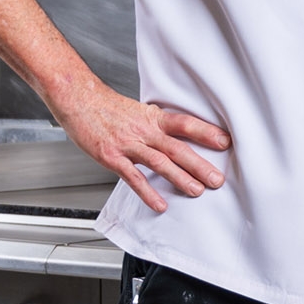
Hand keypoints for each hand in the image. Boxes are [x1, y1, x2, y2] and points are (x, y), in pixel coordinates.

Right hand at [49, 82, 228, 212]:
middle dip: (200, 165)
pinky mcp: (113, 157)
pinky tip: (160, 203)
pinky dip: (148, 192)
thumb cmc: (106, 106)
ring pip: (160, 162)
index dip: (206, 133)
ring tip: (196, 191)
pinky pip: (134, 177)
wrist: (77, 99)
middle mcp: (144, 131)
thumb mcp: (138, 111)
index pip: (185, 124)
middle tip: (217, 179)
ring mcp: (129, 144)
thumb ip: (156, 124)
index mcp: (153, 118)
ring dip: (180, 178)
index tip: (225, 142)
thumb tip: (176, 134)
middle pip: (178, 148)